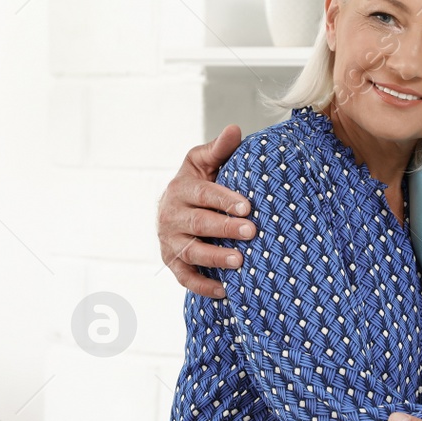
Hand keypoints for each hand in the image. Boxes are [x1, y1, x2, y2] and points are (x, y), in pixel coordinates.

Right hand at [156, 125, 254, 297]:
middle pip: (198, 224)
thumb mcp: (203, 162)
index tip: (247, 205)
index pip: (203, 194)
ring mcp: (169, 241)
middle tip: (252, 232)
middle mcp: (170, 216)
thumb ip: (219, 149)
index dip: (224, 199)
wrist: (174, 207)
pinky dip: (202, 286)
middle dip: (225, 229)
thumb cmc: (198, 182)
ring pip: (191, 253)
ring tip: (240, 262)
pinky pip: (184, 278)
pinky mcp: (171, 262)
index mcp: (181, 188)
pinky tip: (224, 291)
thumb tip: (235, 129)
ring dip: (215, 259)